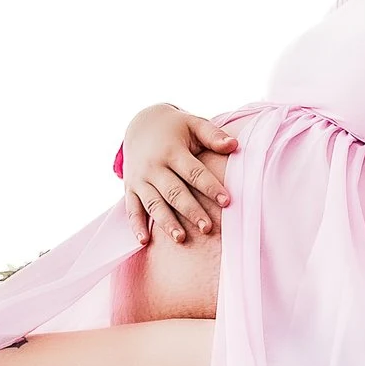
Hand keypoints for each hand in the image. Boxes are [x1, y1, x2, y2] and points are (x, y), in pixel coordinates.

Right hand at [122, 103, 237, 246]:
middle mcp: (154, 166)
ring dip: (166, 222)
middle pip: (174, 192)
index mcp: (172, 150)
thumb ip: (213, 135)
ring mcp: (139, 179)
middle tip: (208, 228)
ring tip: (181, 239)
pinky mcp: (130, 188)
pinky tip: (144, 242)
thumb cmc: (175, 127)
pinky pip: (132, 209)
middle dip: (191, 211)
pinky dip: (136, 225)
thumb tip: (234, 145)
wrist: (140, 124)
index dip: (210, 187)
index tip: (226, 201)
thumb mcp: (193, 123)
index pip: (193, 172)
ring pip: (153, 204)